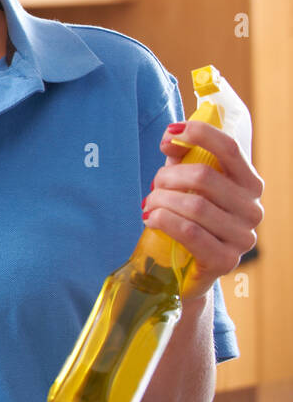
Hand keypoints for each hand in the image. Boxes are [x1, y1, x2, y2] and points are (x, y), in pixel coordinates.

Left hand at [144, 121, 262, 299]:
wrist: (184, 268)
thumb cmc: (186, 216)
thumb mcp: (184, 182)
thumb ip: (181, 156)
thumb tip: (172, 138)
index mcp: (249, 184)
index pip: (230, 149)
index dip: (200, 134)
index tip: (170, 134)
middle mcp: (253, 210)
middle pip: (204, 176)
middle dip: (168, 177)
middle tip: (153, 187)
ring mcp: (243, 237)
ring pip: (195, 205)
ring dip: (161, 201)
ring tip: (148, 206)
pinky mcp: (225, 261)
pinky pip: (190, 232)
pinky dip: (164, 221)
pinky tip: (150, 220)